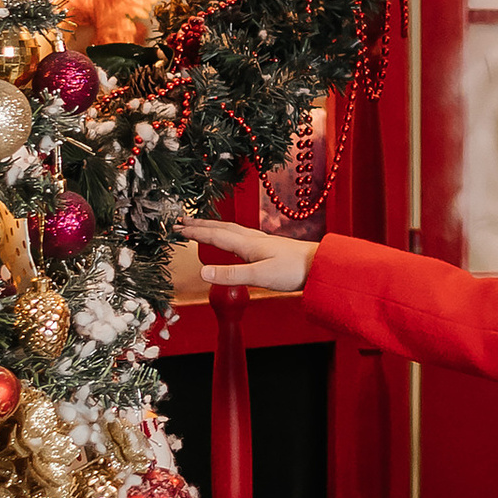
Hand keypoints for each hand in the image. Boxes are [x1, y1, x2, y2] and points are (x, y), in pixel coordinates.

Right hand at [177, 216, 315, 298]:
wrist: (320, 265)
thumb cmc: (293, 270)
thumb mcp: (259, 275)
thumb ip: (231, 275)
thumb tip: (204, 272)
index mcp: (247, 244)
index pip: (215, 236)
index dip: (194, 232)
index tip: (177, 228)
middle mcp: (252, 239)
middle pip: (220, 228)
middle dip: (200, 225)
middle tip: (182, 221)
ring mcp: (261, 242)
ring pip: (230, 230)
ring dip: (213, 227)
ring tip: (202, 226)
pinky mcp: (268, 247)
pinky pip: (240, 236)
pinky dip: (228, 233)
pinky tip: (232, 239)